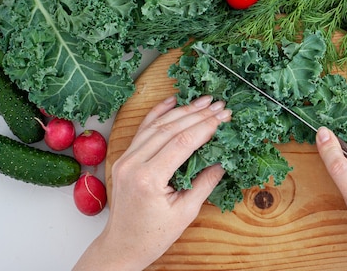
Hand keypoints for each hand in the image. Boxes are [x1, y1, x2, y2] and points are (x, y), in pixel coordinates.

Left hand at [73, 95, 231, 270]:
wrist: (122, 246)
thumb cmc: (153, 235)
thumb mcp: (185, 212)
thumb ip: (205, 182)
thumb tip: (223, 159)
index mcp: (148, 179)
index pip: (182, 142)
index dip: (206, 127)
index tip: (224, 117)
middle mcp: (133, 164)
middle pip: (170, 129)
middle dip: (198, 115)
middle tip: (220, 105)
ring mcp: (126, 158)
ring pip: (157, 125)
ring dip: (182, 110)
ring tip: (204, 101)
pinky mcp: (125, 158)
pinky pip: (143, 129)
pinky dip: (158, 113)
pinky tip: (173, 101)